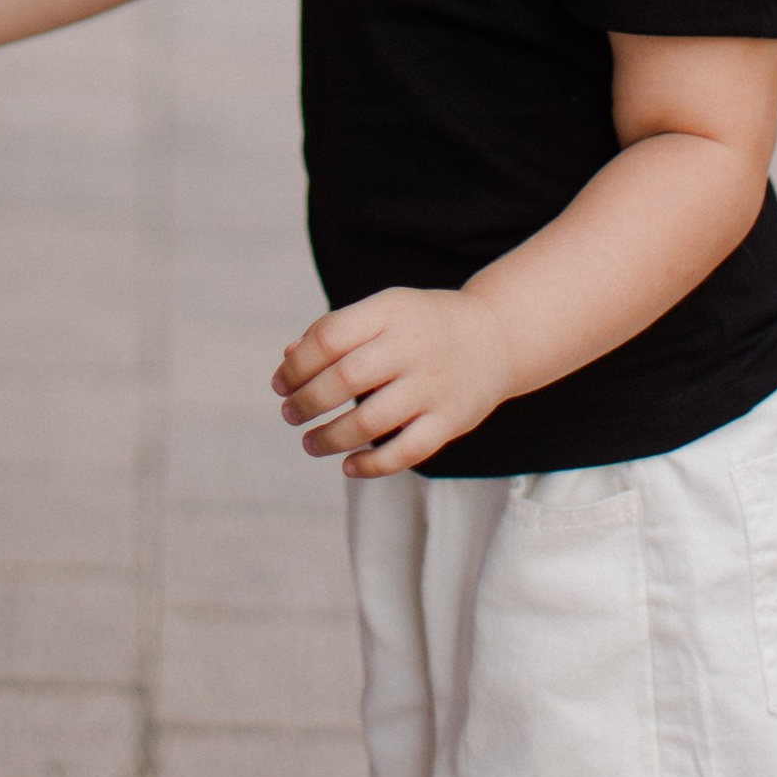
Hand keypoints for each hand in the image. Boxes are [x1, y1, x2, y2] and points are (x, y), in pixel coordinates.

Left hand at [275, 283, 515, 476]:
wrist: (496, 336)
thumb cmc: (422, 324)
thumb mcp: (383, 310)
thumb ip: (337, 330)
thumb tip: (288, 359)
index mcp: (389, 311)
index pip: (329, 337)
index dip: (297, 364)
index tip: (280, 383)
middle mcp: (411, 346)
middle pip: (344, 379)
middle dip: (307, 402)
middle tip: (289, 415)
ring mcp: (433, 385)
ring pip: (370, 421)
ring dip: (330, 438)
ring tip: (309, 444)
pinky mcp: (451, 421)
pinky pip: (407, 451)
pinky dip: (373, 464)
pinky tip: (348, 466)